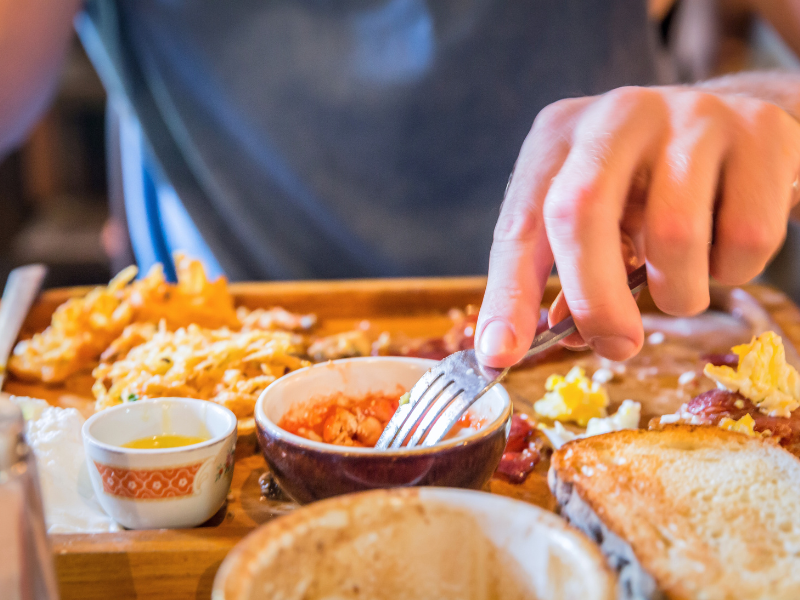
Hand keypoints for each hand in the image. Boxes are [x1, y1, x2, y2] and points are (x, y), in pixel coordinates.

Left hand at [476, 85, 799, 366]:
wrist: (742, 131)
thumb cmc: (650, 187)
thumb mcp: (596, 219)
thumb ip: (563, 276)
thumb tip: (535, 344)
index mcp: (558, 137)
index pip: (520, 223)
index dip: (509, 294)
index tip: (501, 353)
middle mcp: (616, 115)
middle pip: (581, 212)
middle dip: (595, 302)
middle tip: (615, 347)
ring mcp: (691, 115)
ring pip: (675, 237)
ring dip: (679, 292)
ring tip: (683, 279)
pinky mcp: (760, 131)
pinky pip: (745, 238)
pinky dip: (734, 270)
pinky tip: (725, 242)